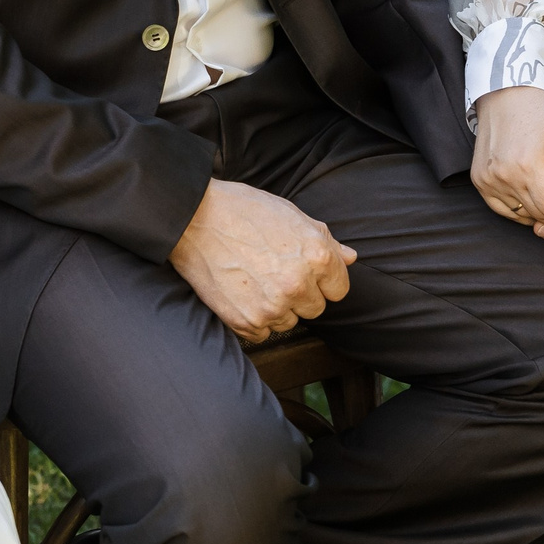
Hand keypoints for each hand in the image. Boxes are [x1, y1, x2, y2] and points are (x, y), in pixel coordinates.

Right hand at [169, 180, 356, 342]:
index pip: (339, 289)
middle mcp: (299, 284)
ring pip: (289, 322)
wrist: (193, 218)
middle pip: (315, 308)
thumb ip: (326, 240)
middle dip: (299, 294)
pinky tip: (240, 294)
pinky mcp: (246, 322)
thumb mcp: (291, 214)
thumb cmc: (242, 210)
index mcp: (317, 256)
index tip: (301, 270)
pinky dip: (253, 319)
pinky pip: (263, 334)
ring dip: (276, 308)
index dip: (321, 279)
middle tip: (271, 271)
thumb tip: (350, 258)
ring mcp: (272, 306)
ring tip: (252, 279)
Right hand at [470, 85, 543, 256]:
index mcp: (529, 166)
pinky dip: (523, 206)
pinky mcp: (481, 183)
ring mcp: (490, 182)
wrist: (506, 96)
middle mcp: (505, 177)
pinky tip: (533, 188)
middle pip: (542, 216)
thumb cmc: (541, 112)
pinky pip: (508, 211)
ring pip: (525, 215)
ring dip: (542, 209)